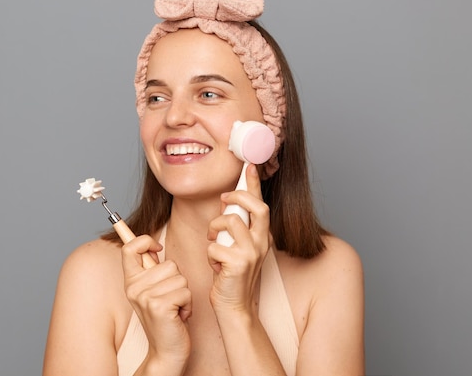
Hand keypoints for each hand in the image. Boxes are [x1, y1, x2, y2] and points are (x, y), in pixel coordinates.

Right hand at [121, 235, 191, 367]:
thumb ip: (151, 270)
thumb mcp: (152, 292)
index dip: (145, 240)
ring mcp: (145, 297)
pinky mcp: (158, 306)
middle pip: (169, 264)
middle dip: (178, 281)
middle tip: (169, 300)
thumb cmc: (165, 318)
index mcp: (131, 281)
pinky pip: (185, 292)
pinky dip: (188, 304)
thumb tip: (152, 245)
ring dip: (184, 294)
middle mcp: (134, 288)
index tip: (157, 248)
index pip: (129, 248)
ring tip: (174, 309)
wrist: (166, 351)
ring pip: (180, 278)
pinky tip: (178, 316)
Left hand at [207, 164, 271, 314]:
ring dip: (214, 229)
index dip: (254, 183)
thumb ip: (234, 226)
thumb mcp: (235, 246)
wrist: (234, 306)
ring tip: (213, 242)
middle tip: (224, 198)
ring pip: (230, 222)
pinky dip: (209, 254)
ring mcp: (252, 253)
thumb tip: (226, 201)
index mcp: (261, 236)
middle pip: (256, 206)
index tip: (249, 165)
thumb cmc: (232, 276)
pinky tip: (215, 265)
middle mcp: (261, 242)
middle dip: (238, 196)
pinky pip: (215, 246)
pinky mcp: (239, 264)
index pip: (261, 203)